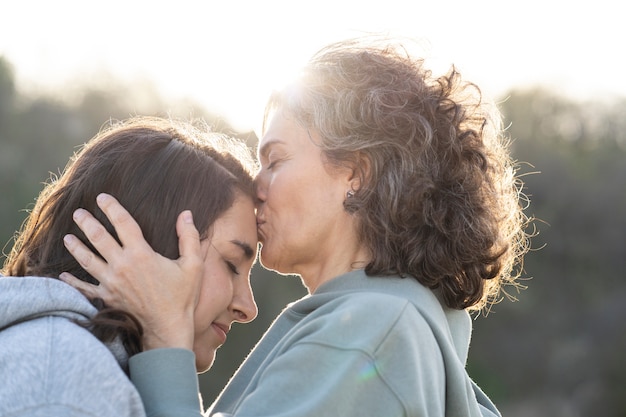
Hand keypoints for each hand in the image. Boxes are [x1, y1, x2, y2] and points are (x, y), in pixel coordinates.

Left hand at [60, 193, 202, 350]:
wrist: (168, 329)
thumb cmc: (182, 297)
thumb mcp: (193, 265)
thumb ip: (189, 237)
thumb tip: (186, 214)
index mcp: (141, 254)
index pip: (123, 223)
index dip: (112, 207)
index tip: (102, 197)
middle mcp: (122, 265)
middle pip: (99, 238)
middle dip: (87, 222)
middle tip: (79, 212)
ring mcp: (111, 283)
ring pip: (87, 260)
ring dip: (76, 247)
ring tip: (67, 236)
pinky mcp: (106, 299)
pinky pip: (84, 288)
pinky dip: (72, 282)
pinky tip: (63, 274)